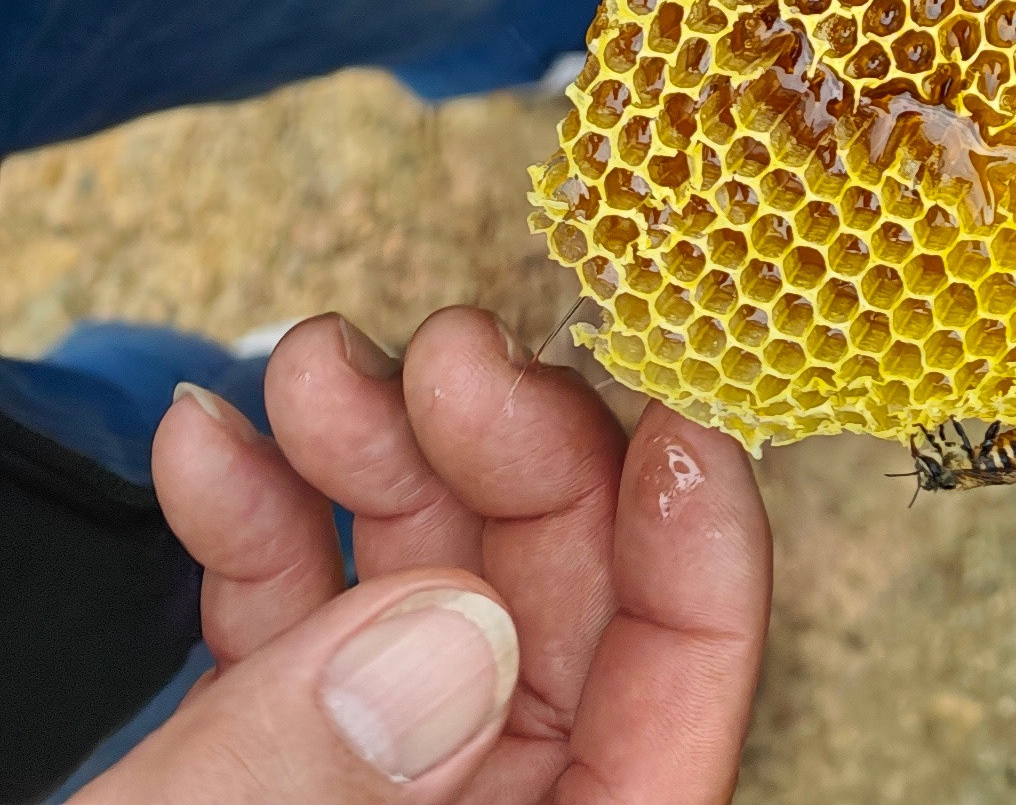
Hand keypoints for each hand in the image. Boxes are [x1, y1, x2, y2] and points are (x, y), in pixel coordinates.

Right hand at [108, 308, 766, 800]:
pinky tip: (212, 456)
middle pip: (561, 623)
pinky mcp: (269, 789)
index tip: (669, 407)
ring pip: (434, 601)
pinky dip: (264, 533)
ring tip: (310, 375)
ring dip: (376, 465)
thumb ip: (316, 785)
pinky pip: (307, 638)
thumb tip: (453, 637)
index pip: (680, 707)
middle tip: (438, 360)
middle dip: (504, 459)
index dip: (695, 546)